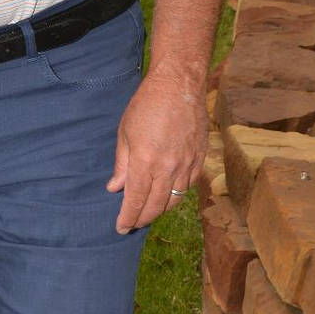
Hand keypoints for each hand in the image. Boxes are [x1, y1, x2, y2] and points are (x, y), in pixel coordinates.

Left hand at [106, 71, 207, 233]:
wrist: (179, 85)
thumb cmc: (147, 105)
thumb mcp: (125, 133)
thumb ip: (122, 165)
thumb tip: (115, 188)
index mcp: (145, 161)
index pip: (135, 200)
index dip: (128, 218)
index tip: (121, 227)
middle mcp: (167, 168)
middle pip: (155, 206)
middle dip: (142, 219)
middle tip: (133, 223)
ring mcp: (186, 164)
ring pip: (174, 200)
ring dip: (160, 210)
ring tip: (149, 212)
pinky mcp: (199, 159)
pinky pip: (188, 186)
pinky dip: (176, 195)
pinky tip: (168, 195)